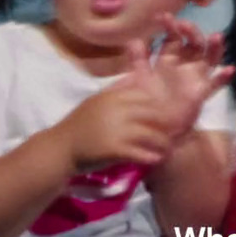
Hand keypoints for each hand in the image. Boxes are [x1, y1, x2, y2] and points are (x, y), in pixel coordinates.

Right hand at [50, 83, 174, 172]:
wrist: (59, 148)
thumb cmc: (78, 125)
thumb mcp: (95, 100)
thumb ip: (116, 89)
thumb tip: (135, 77)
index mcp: (113, 96)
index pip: (144, 96)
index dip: (159, 106)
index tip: (167, 114)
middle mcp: (117, 110)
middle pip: (152, 113)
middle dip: (166, 123)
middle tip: (176, 132)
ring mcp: (116, 129)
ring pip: (149, 134)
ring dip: (162, 142)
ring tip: (169, 149)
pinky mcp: (114, 149)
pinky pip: (139, 152)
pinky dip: (150, 156)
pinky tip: (156, 159)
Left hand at [125, 14, 234, 135]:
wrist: (151, 130)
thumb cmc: (145, 103)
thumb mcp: (139, 79)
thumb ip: (138, 60)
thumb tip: (134, 39)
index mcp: (168, 60)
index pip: (173, 38)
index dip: (170, 26)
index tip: (162, 17)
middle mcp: (183, 66)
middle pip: (193, 43)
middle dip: (191, 31)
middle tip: (183, 25)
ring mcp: (194, 78)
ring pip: (209, 58)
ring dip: (214, 47)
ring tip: (216, 37)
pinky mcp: (201, 94)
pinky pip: (215, 84)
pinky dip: (223, 78)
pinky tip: (230, 70)